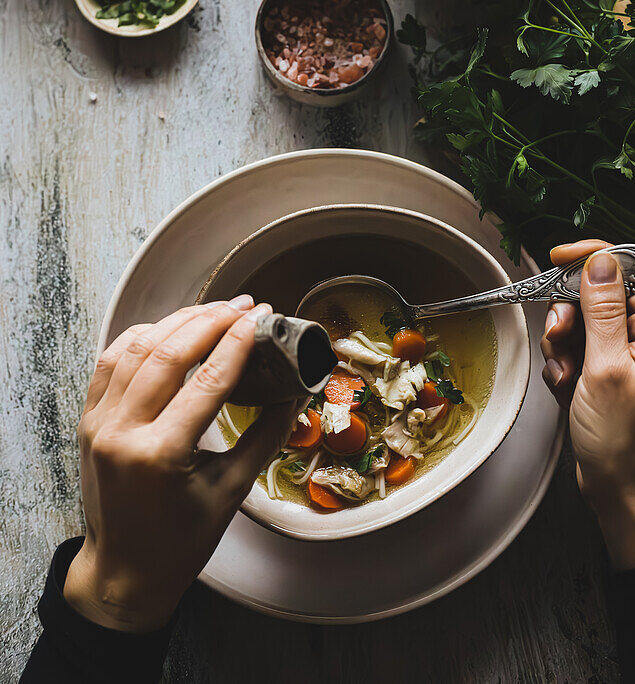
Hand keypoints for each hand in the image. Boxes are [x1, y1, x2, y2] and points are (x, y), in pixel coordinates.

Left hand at [64, 297, 298, 630]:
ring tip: (213, 310)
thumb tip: (297, 393)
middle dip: (211, 320)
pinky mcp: (89, 421)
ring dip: (177, 321)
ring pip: (135, 347)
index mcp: (161, 455)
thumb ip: (266, 435)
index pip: (208, 380)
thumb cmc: (180, 543)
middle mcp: (122, 433)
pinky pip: (110, 361)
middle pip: (168, 353)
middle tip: (244, 307)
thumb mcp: (231, 491)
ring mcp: (99, 424)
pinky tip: (168, 328)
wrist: (123, 574)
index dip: (239, 342)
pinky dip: (140, 336)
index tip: (263, 319)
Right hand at [541, 240, 634, 569]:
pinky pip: (581, 347)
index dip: (596, 262)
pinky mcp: (615, 371)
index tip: (560, 259)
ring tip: (565, 373)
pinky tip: (567, 386)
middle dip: (572, 313)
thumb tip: (601, 261)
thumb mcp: (605, 369)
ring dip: (564, 342)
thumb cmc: (622, 441)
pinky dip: (566, 363)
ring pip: (586, 321)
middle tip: (559, 335)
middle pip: (604, 295)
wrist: (620, 491)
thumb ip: (602, 310)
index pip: (634, 272)